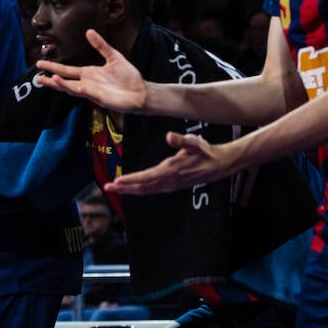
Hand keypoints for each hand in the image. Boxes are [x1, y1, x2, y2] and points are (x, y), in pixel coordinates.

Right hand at [35, 29, 148, 112]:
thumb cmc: (128, 77)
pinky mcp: (100, 98)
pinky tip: (75, 86)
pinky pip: (87, 93)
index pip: (66, 71)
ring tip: (49, 80)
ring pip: (72, 89)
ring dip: (61, 85)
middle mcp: (87, 83)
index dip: (53, 68)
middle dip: (50, 79)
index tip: (40, 64)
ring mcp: (92, 92)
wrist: (141, 91)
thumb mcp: (113, 56)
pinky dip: (80, 90)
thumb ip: (100, 45)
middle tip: (36, 76)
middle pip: (64, 81)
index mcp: (88, 73)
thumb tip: (88, 31)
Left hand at [104, 132, 237, 195]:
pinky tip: (131, 188)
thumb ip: (181, 140)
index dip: (131, 180)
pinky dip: (140, 189)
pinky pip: (152, 189)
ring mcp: (171, 185)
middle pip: (143, 187)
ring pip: (147, 190)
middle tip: (108, 188)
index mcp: (172, 169)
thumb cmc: (205, 152)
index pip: (147, 177)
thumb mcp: (194, 142)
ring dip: (130, 190)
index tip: (117, 180)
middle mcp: (169, 180)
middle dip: (125, 187)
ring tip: (115, 188)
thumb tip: (169, 136)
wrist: (219, 165)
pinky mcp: (172, 185)